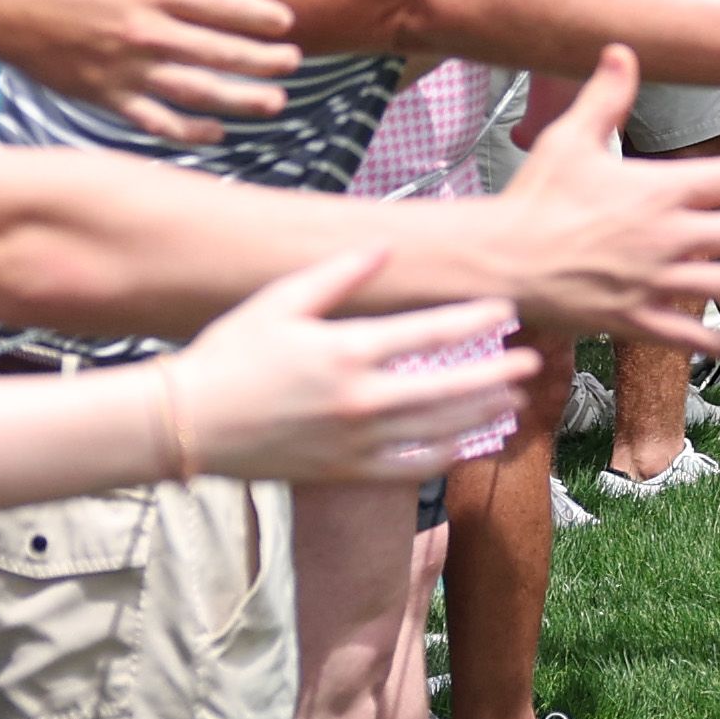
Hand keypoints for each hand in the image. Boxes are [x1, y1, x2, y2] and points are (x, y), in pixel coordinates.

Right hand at [0, 0, 302, 142]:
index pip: (221, 4)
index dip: (259, 15)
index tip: (287, 22)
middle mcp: (145, 32)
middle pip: (219, 51)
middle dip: (262, 60)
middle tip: (293, 63)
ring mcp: (126, 69)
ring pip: (196, 91)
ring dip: (241, 99)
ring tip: (275, 103)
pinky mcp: (105, 97)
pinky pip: (155, 120)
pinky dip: (188, 130)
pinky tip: (217, 132)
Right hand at [170, 251, 534, 481]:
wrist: (189, 423)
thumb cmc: (230, 353)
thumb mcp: (281, 300)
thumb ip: (338, 274)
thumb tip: (386, 247)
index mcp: (347, 350)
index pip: (431, 334)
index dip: (476, 320)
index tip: (507, 309)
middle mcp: (360, 400)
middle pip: (448, 387)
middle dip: (495, 374)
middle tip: (530, 361)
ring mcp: (355, 441)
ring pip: (437, 431)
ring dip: (480, 415)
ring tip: (514, 401)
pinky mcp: (344, 471)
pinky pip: (408, 469)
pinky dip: (443, 457)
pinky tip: (467, 446)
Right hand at [496, 46, 719, 354]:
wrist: (499, 259)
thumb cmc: (533, 196)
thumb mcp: (569, 137)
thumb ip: (605, 96)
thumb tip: (623, 48)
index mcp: (656, 191)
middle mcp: (665, 238)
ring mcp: (652, 282)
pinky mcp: (633, 318)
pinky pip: (685, 334)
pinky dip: (719, 341)